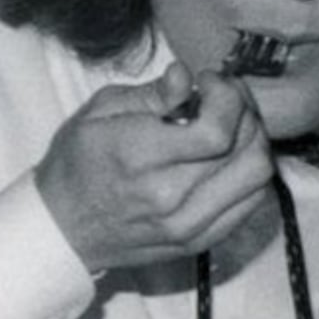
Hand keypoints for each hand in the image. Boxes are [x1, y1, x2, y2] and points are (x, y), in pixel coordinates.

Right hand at [33, 69, 274, 273]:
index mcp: (141, 156)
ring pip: (257, 178)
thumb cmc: (76, 164)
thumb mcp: (98, 113)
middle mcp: (171, 196)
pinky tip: (230, 158)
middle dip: (246, 112)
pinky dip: (251, 174)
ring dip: (255, 142)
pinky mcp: (198, 242)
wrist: (61, 227)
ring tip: (232, 126)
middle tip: (226, 98)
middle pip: (246, 151)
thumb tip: (186, 76)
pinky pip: (250, 205)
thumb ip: (150, 94)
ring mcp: (188, 224)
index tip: (210, 82)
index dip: (228, 97)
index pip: (218, 130)